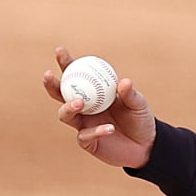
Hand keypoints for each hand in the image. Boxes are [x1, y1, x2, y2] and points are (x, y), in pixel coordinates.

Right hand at [43, 46, 155, 168]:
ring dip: (69, 107)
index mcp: (94, 92)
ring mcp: (84, 124)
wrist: (146, 144)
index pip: (77, 75)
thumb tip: (124, 82)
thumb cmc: (140, 118)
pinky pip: (86, 135)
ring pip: (65, 115)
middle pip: (61, 95)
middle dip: (52, 84)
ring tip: (79, 102)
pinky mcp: (87, 142)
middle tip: (49, 75)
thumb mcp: (139, 104)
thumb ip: (131, 94)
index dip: (66, 63)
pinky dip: (97, 131)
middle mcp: (85, 107)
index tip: (59, 51)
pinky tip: (110, 128)